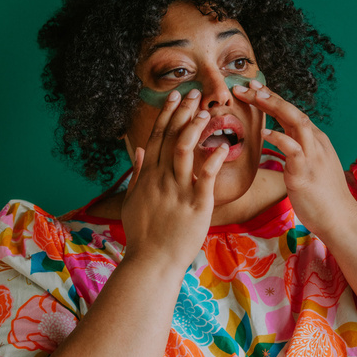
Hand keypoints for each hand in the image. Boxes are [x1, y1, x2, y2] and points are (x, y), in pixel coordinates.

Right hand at [121, 90, 228, 267]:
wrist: (151, 262)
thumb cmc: (142, 234)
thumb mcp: (132, 201)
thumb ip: (138, 173)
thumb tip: (140, 150)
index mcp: (149, 177)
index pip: (157, 137)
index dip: (167, 115)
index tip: (176, 97)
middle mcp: (162, 179)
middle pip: (171, 138)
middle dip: (183, 113)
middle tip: (196, 94)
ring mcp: (179, 192)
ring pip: (185, 151)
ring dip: (196, 129)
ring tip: (207, 112)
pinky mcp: (197, 206)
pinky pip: (207, 178)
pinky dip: (214, 160)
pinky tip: (223, 145)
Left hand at [233, 80, 356, 237]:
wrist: (341, 219)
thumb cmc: (322, 196)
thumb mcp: (309, 166)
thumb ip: (297, 150)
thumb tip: (281, 139)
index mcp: (315, 140)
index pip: (292, 112)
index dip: (273, 98)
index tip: (253, 87)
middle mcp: (316, 143)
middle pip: (292, 111)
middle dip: (268, 96)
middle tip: (245, 86)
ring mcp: (313, 157)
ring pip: (296, 122)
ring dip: (274, 107)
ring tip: (254, 96)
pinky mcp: (305, 174)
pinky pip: (293, 150)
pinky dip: (279, 138)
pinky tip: (264, 132)